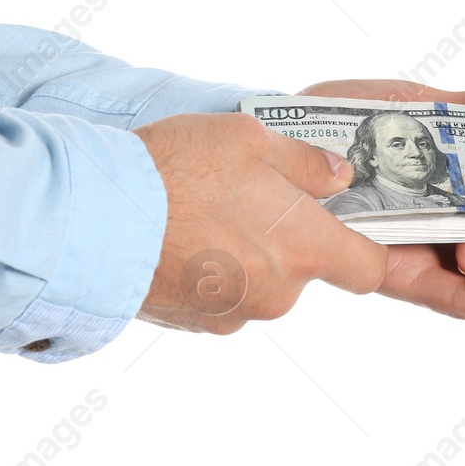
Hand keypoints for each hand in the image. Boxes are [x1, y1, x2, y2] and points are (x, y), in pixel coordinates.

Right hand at [132, 113, 386, 333]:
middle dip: (284, 238)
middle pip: (304, 271)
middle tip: (245, 197)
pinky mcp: (195, 325)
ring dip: (243, 255)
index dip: (366, 248)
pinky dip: (209, 274)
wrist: (95, 220)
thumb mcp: (251, 139)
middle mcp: (279, 292)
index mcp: (305, 248)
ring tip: (201, 212)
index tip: (349, 224)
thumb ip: (306, 163)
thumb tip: (338, 177)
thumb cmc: (177, 172)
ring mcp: (236, 314)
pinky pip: (219, 298)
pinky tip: (180, 239)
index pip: (369, 269)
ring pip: (259, 283)